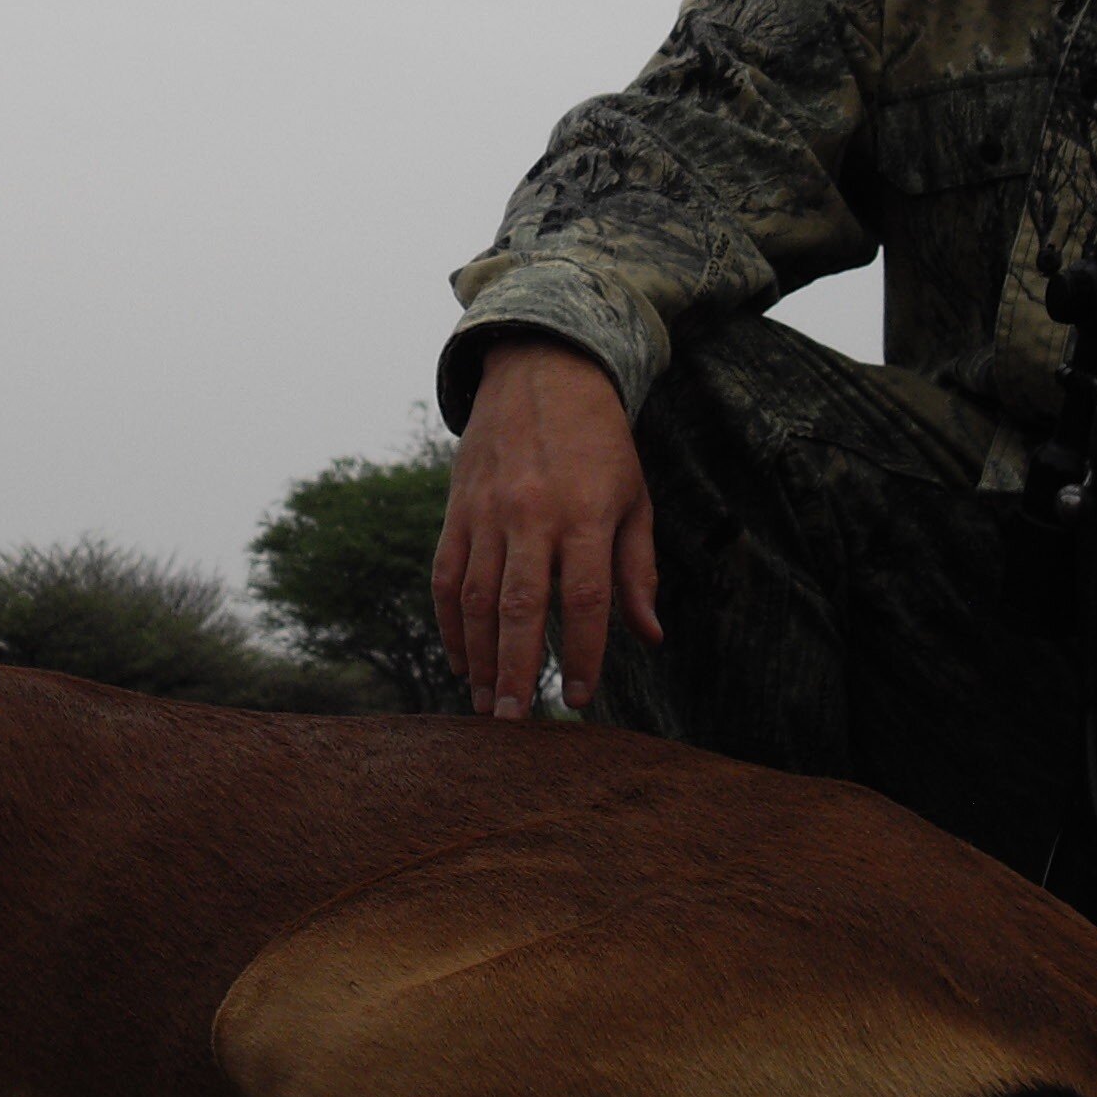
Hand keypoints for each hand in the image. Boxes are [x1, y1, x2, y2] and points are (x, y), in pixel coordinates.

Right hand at [432, 339, 661, 716]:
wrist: (541, 373)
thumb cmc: (600, 443)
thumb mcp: (634, 498)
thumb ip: (638, 569)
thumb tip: (650, 636)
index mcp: (586, 515)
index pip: (585, 600)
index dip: (584, 656)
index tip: (581, 700)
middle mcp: (533, 515)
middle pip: (520, 606)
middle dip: (518, 670)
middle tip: (515, 723)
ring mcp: (488, 513)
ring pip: (475, 597)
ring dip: (479, 657)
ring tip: (487, 704)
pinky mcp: (457, 510)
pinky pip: (445, 575)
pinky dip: (448, 623)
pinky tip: (461, 660)